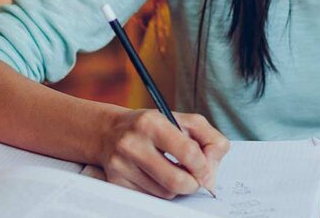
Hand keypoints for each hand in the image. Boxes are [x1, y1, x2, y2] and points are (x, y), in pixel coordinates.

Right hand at [96, 109, 230, 198]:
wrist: (109, 132)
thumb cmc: (153, 127)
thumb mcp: (183, 121)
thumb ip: (209, 140)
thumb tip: (211, 173)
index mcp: (152, 123)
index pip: (189, 153)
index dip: (204, 167)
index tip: (206, 170)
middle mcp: (133, 143)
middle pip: (176, 181)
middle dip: (193, 184)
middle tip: (195, 178)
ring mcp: (121, 164)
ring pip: (165, 193)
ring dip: (177, 187)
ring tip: (172, 171)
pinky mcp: (116, 181)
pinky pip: (151, 197)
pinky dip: (160, 190)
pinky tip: (156, 176)